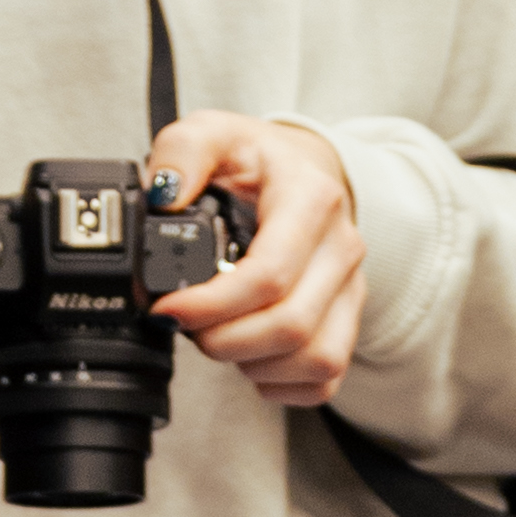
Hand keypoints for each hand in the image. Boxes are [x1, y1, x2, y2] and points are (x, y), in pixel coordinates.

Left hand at [148, 112, 362, 410]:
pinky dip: (282, 384)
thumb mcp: (213, 132)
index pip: (270, 274)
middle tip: (184, 326)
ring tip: (217, 338)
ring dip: (254, 363)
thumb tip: (164, 194)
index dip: (212, 305)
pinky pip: (326, 378)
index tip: (168, 307)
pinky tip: (250, 359)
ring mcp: (351, 288)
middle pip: (291, 326)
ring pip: (315, 358)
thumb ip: (182, 151)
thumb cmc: (257, 159)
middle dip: (224, 341)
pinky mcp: (349, 319)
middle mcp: (341, 247)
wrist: (306, 170)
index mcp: (311, 199)